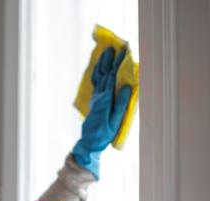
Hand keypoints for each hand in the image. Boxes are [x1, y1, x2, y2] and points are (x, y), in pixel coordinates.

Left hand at [72, 47, 131, 179]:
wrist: (89, 141)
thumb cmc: (105, 133)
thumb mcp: (116, 120)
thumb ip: (120, 103)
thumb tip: (125, 86)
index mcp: (105, 98)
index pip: (112, 76)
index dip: (117, 63)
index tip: (123, 51)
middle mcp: (99, 95)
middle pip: (104, 73)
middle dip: (109, 59)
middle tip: (114, 46)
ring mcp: (95, 97)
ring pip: (97, 76)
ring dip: (101, 63)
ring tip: (105, 52)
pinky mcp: (94, 100)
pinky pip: (95, 82)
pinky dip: (97, 72)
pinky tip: (99, 67)